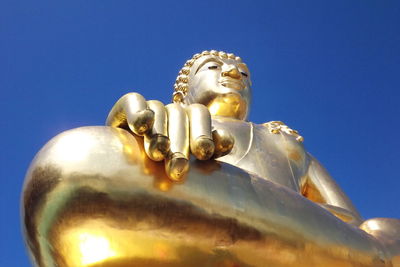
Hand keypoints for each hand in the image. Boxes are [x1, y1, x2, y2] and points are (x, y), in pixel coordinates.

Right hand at [106, 93, 233, 180]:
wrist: (132, 171)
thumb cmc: (170, 168)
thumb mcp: (193, 161)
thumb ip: (212, 149)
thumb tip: (225, 141)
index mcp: (191, 118)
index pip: (199, 114)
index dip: (203, 132)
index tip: (204, 154)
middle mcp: (172, 110)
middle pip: (179, 117)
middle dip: (180, 144)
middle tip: (178, 169)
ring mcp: (150, 108)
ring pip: (158, 112)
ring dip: (159, 133)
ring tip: (158, 154)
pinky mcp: (125, 108)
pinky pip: (133, 101)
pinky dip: (137, 112)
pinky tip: (141, 126)